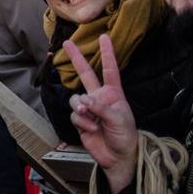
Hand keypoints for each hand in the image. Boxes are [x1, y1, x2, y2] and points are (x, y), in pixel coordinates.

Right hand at [64, 34, 138, 193]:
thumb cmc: (125, 136)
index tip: (104, 36)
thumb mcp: (119, 119)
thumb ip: (101, 107)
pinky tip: (91, 129)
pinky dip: (82, 122)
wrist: (118, 157)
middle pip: (85, 73)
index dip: (108, 53)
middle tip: (66, 43)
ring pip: (75, 98)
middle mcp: (99, 97)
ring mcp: (88, 108)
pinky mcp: (80, 120)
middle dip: (76, 58)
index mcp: (114, 93)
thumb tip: (83, 101)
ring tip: (89, 118)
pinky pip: (74, 115)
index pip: (110, 69)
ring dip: (81, 108)